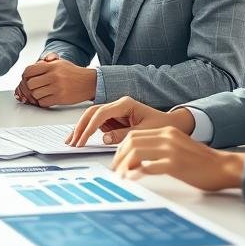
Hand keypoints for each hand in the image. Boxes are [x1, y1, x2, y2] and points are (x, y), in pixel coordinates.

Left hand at [18, 53, 96, 107]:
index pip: (29, 71)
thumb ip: (46, 62)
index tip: (28, 79)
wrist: (89, 82)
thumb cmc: (73, 73)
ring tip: (43, 92)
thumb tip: (34, 65)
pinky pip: (43, 103)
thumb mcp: (60, 62)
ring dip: (37, 95)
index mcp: (52, 66)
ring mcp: (57, 88)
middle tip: (35, 87)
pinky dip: (43, 102)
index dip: (25, 76)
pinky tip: (48, 98)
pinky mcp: (60, 98)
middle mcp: (54, 76)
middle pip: (30, 84)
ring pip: (35, 94)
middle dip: (31, 86)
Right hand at [69, 96, 193, 146]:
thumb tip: (104, 138)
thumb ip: (123, 135)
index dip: (89, 127)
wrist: (173, 124)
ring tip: (72, 141)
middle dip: (80, 127)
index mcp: (125, 104)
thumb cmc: (162, 126)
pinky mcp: (115, 119)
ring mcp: (115, 111)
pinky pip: (98, 123)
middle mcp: (118, 105)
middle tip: (71, 141)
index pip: (101, 113)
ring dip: (82, 129)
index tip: (82, 140)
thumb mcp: (143, 132)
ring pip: (92, 117)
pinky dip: (89, 131)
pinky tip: (81, 139)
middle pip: (92, 112)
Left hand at [111, 127, 244, 190]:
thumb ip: (160, 149)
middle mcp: (167, 138)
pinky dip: (136, 172)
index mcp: (167, 132)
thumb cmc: (202, 162)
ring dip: (124, 165)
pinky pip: (149, 166)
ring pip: (137, 152)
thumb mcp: (178, 148)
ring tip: (121, 176)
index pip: (135, 135)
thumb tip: (139, 160)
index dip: (121, 148)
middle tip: (115, 170)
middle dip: (119, 156)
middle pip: (132, 142)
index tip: (117, 161)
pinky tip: (132, 178)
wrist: (224, 167)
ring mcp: (171, 150)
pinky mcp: (176, 164)